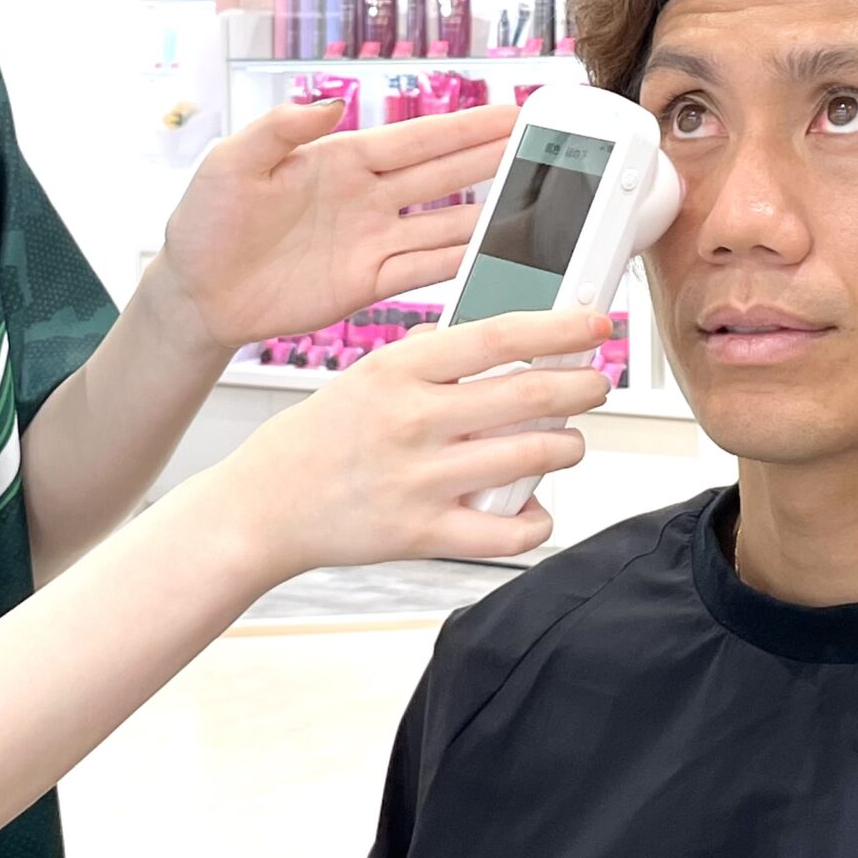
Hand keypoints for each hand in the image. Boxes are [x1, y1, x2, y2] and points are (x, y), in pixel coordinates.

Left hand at [156, 100, 519, 349]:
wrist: (196, 293)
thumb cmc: (205, 222)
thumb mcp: (231, 161)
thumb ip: (279, 128)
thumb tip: (328, 99)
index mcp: (340, 158)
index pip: (417, 139)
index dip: (467, 126)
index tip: (514, 111)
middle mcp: (366, 197)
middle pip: (445, 176)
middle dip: (496, 160)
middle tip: (548, 149)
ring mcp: (371, 241)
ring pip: (445, 225)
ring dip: (489, 216)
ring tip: (539, 208)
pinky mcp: (366, 284)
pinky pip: (423, 272)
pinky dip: (460, 267)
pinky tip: (494, 258)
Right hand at [197, 308, 614, 580]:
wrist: (262, 507)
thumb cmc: (315, 440)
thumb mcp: (365, 376)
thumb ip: (427, 359)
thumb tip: (499, 341)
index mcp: (397, 371)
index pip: (498, 336)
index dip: (559, 327)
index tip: (594, 323)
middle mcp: (413, 421)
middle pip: (530, 394)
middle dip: (583, 385)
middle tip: (596, 383)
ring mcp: (421, 479)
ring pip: (532, 457)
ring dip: (568, 446)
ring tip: (565, 442)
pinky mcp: (424, 534)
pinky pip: (508, 531)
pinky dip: (537, 518)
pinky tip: (532, 507)